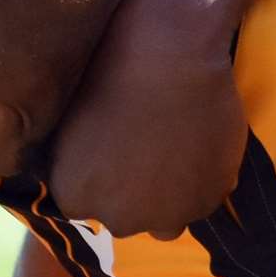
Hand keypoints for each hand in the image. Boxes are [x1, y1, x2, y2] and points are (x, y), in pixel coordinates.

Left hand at [47, 24, 246, 238]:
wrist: (169, 56)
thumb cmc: (109, 72)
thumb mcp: (68, 122)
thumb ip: (73, 162)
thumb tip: (83, 174)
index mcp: (74, 195)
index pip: (81, 204)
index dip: (97, 177)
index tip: (108, 151)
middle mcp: (117, 217)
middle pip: (123, 216)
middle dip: (130, 192)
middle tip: (141, 149)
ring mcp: (165, 215)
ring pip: (164, 220)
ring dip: (166, 197)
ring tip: (170, 151)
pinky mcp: (207, 202)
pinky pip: (201, 201)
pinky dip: (199, 182)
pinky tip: (194, 145)